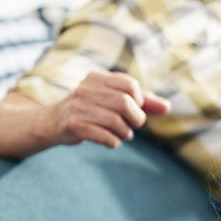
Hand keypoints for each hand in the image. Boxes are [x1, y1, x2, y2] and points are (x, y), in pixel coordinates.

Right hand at [47, 71, 170, 148]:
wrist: (52, 122)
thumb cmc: (90, 109)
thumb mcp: (113, 100)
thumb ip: (141, 102)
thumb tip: (167, 107)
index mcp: (97, 78)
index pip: (129, 85)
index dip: (139, 100)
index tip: (135, 108)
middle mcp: (86, 89)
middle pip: (124, 103)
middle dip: (136, 119)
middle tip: (133, 126)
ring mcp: (77, 107)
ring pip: (115, 121)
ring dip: (125, 133)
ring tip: (123, 135)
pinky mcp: (72, 125)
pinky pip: (102, 135)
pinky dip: (113, 142)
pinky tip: (112, 142)